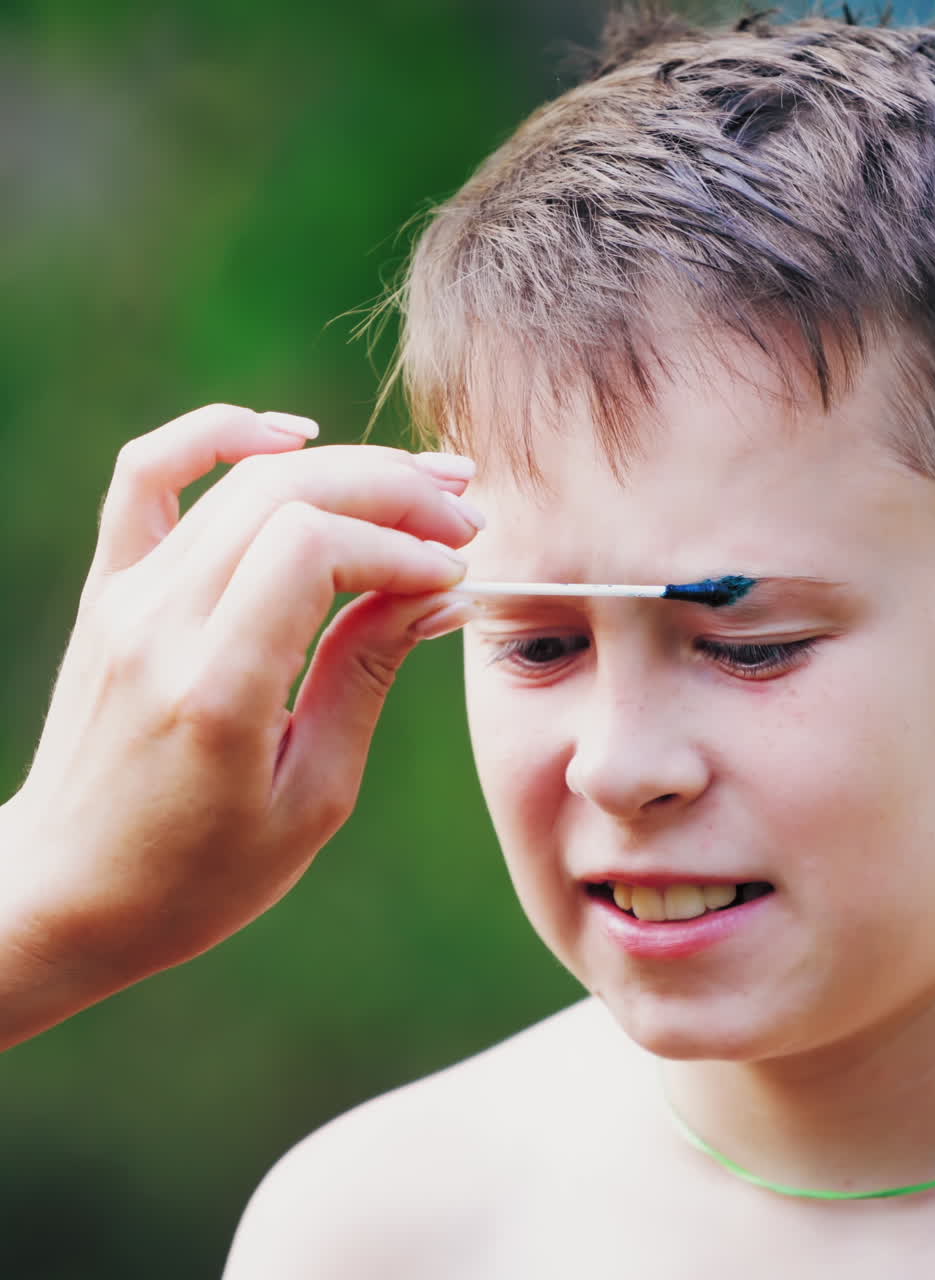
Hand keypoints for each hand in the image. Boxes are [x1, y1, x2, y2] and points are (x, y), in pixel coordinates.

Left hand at [0, 404, 482, 1046]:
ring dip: (346, 467)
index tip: (455, 573)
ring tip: (424, 480)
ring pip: (243, 478)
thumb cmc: (198, 873)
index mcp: (215, 690)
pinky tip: (291, 437)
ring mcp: (124, 597)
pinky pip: (152, 474)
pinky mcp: (111, 589)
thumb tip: (437, 593)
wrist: (66, 892)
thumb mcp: (313, 795)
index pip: (313, 548)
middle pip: (287, 493)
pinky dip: (221, 434)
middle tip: (467, 515)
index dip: (400, 544)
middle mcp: (159, 625)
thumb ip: (366, 675)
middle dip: (394, 491)